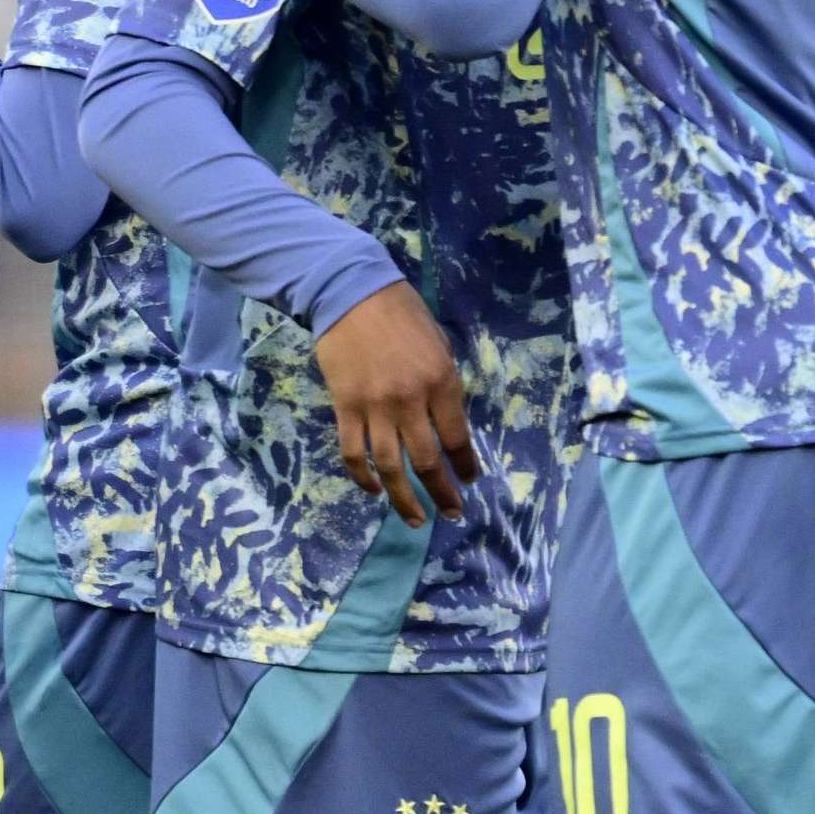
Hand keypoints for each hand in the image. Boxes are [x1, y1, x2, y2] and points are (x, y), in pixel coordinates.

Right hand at [313, 282, 478, 526]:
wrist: (351, 293)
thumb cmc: (402, 313)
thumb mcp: (439, 344)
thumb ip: (443, 385)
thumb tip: (446, 423)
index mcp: (441, 382)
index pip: (457, 438)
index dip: (465, 466)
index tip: (470, 482)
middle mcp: (410, 401)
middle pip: (426, 461)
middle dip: (442, 493)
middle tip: (452, 513)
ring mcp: (374, 407)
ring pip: (390, 466)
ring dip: (404, 499)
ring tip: (415, 519)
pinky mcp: (345, 407)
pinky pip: (354, 453)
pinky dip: (363, 477)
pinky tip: (373, 491)